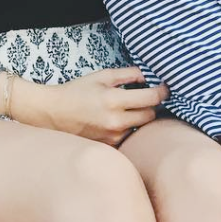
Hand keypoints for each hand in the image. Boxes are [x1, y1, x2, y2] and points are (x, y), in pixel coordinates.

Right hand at [44, 67, 167, 144]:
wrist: (55, 114)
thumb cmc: (77, 91)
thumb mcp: (101, 76)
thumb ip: (126, 74)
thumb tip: (146, 77)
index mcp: (113, 100)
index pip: (150, 98)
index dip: (162, 92)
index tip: (166, 88)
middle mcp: (115, 121)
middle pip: (150, 116)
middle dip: (151, 106)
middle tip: (147, 97)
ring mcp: (113, 137)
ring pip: (140, 128)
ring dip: (140, 118)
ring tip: (130, 109)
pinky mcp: (110, 146)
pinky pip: (129, 137)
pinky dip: (129, 128)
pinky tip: (120, 121)